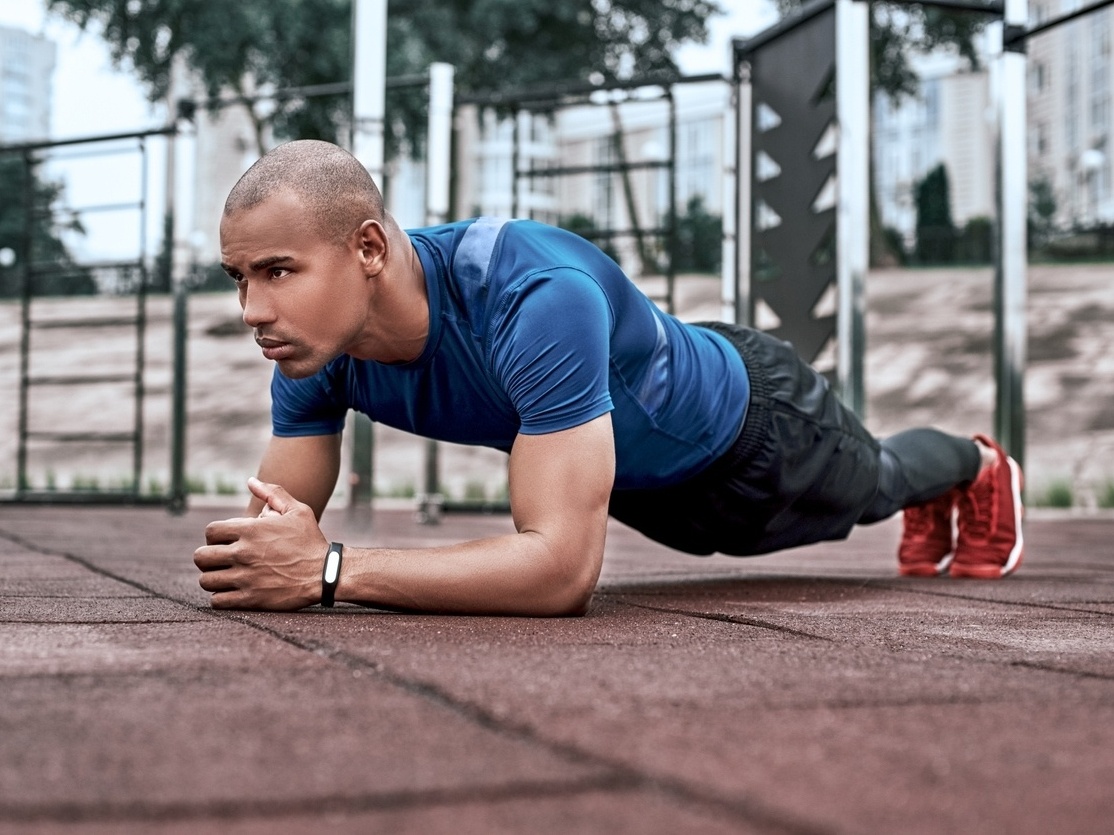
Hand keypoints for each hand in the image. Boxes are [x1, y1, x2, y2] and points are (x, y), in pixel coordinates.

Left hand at [193, 477, 329, 609]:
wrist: (325, 573)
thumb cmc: (311, 540)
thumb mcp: (297, 511)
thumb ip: (273, 494)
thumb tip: (251, 481)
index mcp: (251, 531)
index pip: (210, 532)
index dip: (214, 536)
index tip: (226, 542)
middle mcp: (243, 553)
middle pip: (201, 557)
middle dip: (207, 558)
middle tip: (220, 560)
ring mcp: (245, 577)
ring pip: (206, 580)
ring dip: (213, 578)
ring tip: (225, 577)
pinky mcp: (250, 598)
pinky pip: (218, 601)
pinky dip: (220, 597)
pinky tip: (232, 592)